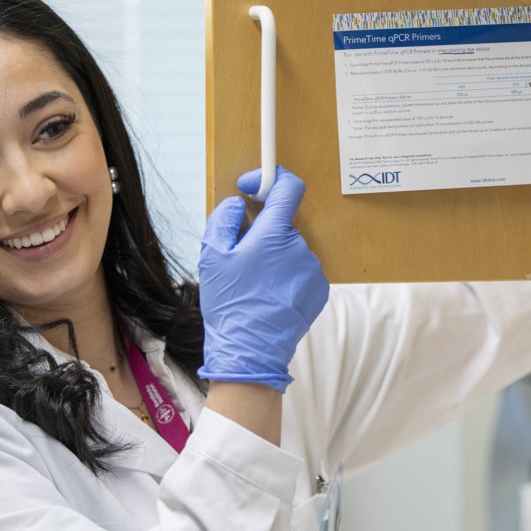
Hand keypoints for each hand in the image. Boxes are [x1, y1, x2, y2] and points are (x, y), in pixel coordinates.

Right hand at [198, 167, 328, 391]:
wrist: (250, 351)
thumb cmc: (230, 304)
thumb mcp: (211, 256)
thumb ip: (224, 219)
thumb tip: (238, 205)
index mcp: (275, 236)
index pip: (289, 188)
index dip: (271, 179)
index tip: (254, 187)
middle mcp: (300, 249)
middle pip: (282, 226)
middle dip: (262, 234)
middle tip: (241, 258)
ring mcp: (313, 271)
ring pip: (290, 251)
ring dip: (274, 259)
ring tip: (254, 285)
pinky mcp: (319, 291)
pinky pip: (300, 272)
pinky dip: (286, 277)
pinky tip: (269, 296)